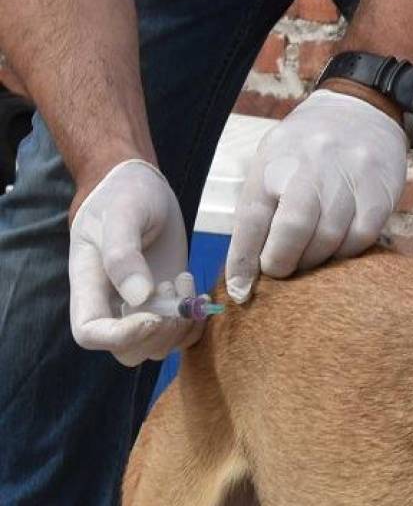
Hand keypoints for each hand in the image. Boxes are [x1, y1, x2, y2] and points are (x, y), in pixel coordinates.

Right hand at [69, 159, 200, 365]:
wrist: (140, 188)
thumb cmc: (124, 195)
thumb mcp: (123, 215)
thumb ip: (123, 254)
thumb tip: (138, 298)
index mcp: (89, 286)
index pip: (90, 334)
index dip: (121, 337)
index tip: (153, 315)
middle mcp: (112, 303)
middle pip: (127, 351)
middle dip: (159, 333)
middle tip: (172, 290)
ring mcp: (140, 306)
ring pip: (157, 347)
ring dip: (179, 325)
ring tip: (182, 281)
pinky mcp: (166, 302)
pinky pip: (180, 334)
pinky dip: (195, 324)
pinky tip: (197, 293)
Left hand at [225, 90, 407, 301]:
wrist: (359, 110)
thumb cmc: (305, 149)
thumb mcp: (271, 165)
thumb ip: (258, 214)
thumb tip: (243, 277)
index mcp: (276, 159)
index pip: (253, 217)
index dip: (244, 260)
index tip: (241, 290)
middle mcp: (312, 164)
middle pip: (294, 229)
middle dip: (283, 262)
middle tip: (282, 270)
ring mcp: (350, 175)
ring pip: (330, 238)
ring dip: (316, 260)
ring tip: (310, 257)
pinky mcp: (380, 190)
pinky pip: (362, 237)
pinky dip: (346, 251)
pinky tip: (338, 245)